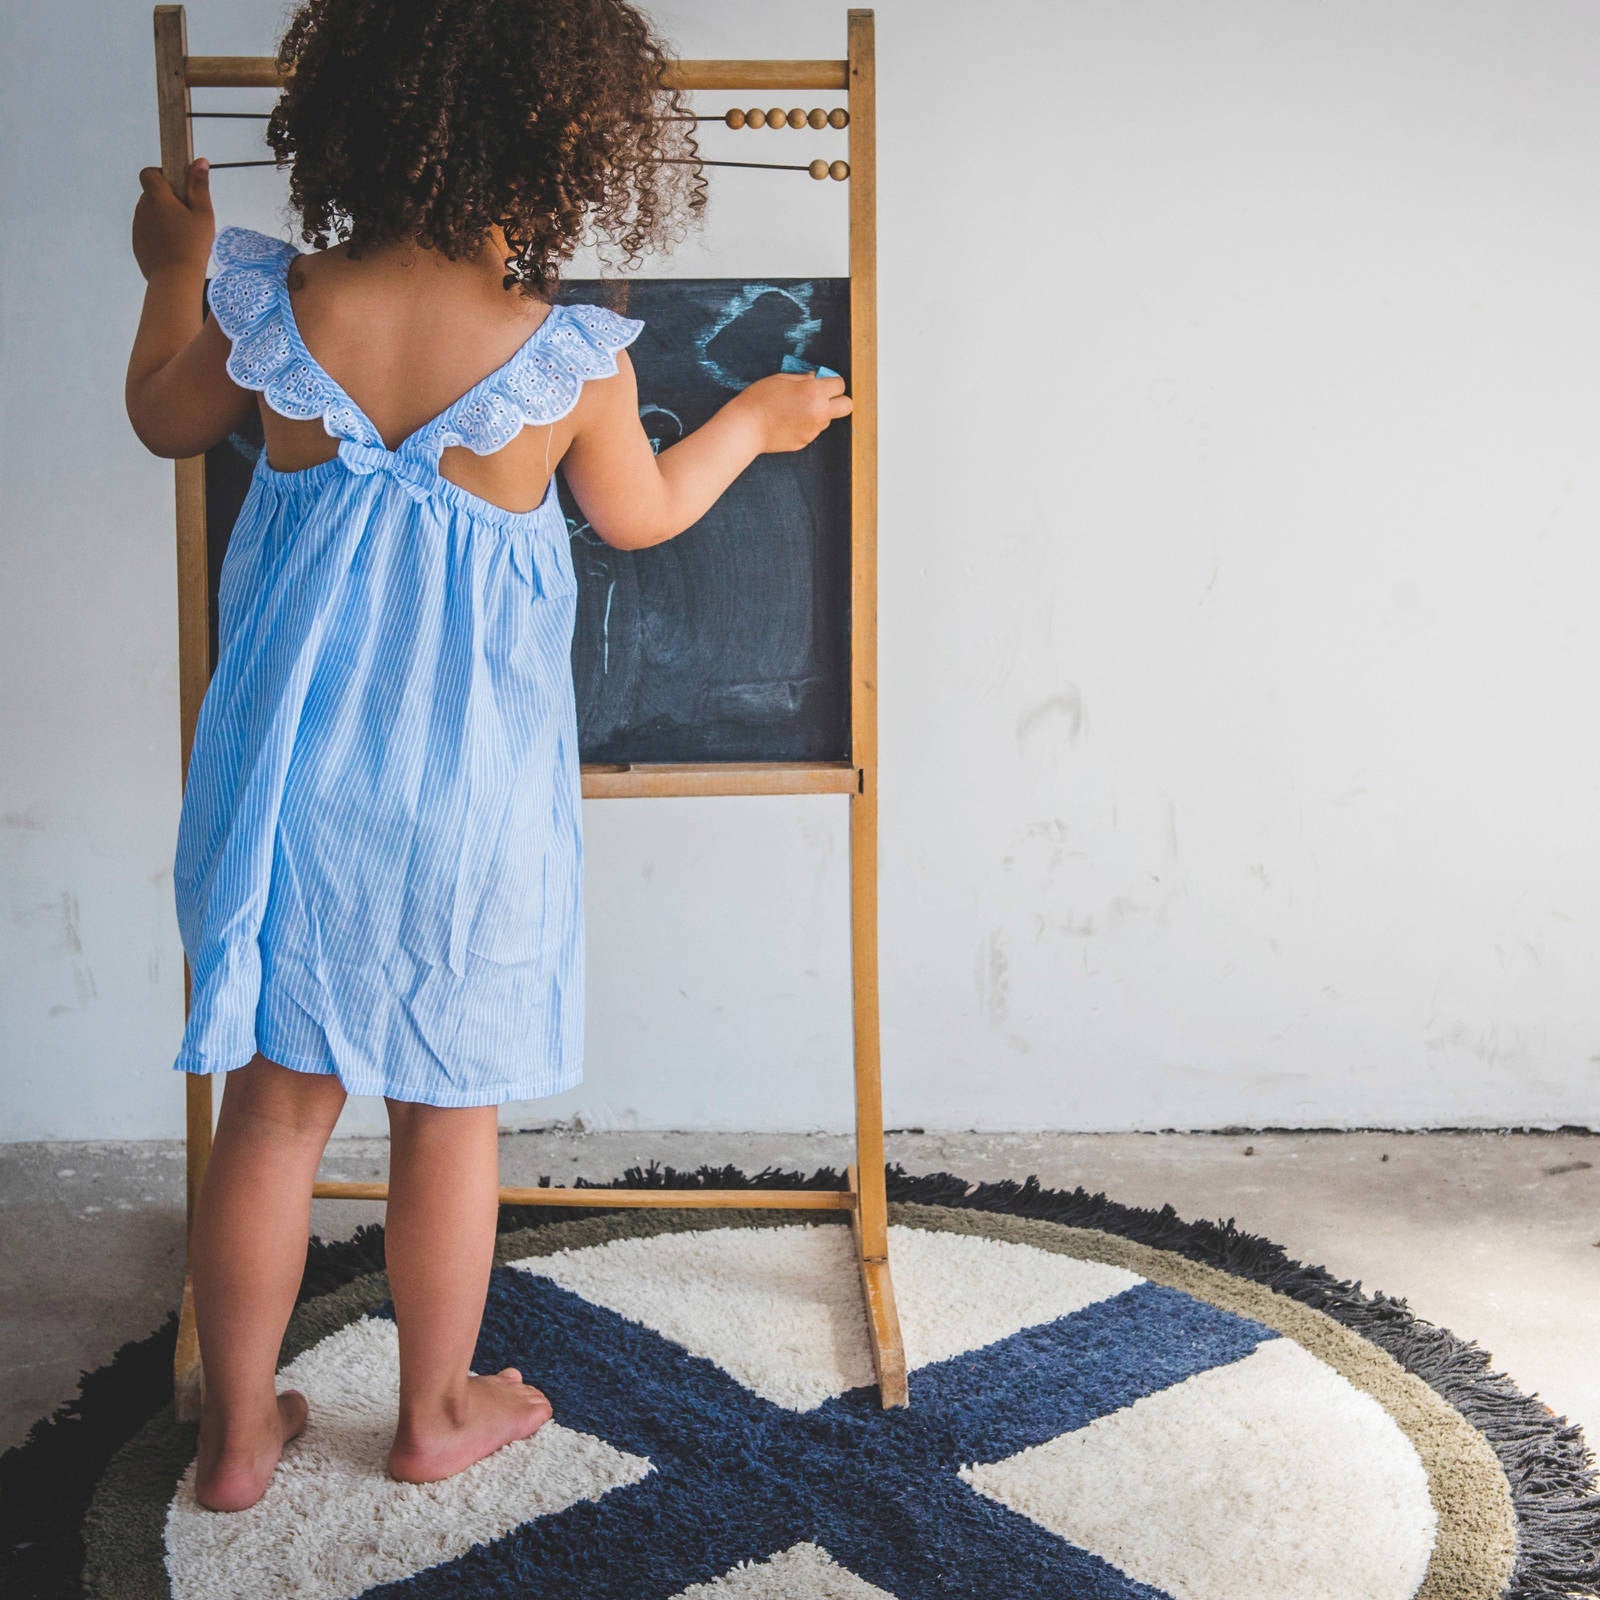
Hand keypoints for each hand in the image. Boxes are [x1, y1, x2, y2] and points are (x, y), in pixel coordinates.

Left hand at [132, 158, 213, 280]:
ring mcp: (137, 226)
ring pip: (149, 214)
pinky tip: (173, 248)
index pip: (149, 173)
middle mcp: (143, 208)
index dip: (161, 175)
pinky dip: (158, 235)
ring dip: (162, 218)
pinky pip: (147, 232)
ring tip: (181, 236)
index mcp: (158, 197)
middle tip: (187, 217)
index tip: (176, 188)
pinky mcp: (137, 242)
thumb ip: (199, 186)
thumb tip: (199, 161)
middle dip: (166, 200)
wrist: (175, 278)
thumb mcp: (203, 214)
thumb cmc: (192, 246)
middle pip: (151, 195)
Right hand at [735, 371, 852, 452]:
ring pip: (827, 420)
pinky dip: (805, 426)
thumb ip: (803, 379)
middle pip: (847, 406)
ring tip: (795, 410)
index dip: (832, 382)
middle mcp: (819, 412)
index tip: (823, 382)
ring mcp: (813, 429)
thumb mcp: (781, 379)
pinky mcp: (805, 442)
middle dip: (839, 400)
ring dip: (819, 414)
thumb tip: (816, 378)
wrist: (746, 427)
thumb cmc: (759, 400)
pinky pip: (812, 431)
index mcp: (814, 392)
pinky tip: (787, 422)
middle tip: (824, 398)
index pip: (840, 385)